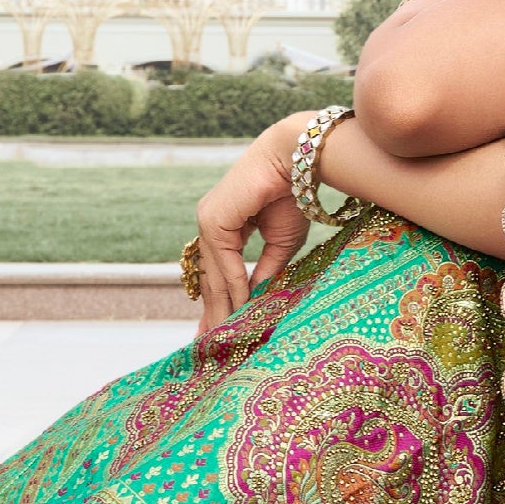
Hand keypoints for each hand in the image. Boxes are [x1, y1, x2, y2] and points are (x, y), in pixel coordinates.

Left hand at [187, 119, 309, 330]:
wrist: (296, 160)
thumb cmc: (292, 194)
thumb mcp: (280, 243)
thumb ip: (265, 270)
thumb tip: (255, 299)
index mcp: (222, 226)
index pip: (216, 270)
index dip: (218, 300)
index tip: (218, 327)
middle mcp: (210, 223)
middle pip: (210, 276)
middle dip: (212, 311)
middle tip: (210, 343)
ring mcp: (208, 221)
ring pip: (214, 273)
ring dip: (221, 306)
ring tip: (224, 336)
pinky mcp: (213, 220)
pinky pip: (224, 262)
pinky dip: (234, 287)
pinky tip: (241, 308)